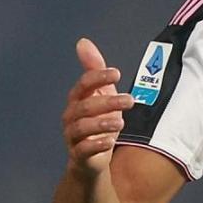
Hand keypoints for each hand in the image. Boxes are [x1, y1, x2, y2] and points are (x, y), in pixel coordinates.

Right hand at [61, 38, 134, 177]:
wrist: (91, 160)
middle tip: (130, 101)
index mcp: (78, 100)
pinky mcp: (78, 156)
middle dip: (107, 102)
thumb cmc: (98, 122)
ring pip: (82, 127)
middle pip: (85, 106)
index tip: (117, 74)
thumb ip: (95, 70)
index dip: (97, 78)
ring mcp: (73, 137)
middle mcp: (71, 117)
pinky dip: (96, 145)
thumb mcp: (102, 95)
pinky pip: (83, 150)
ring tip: (120, 123)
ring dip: (102, 123)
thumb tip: (82, 42)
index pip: (83, 85)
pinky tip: (110, 142)